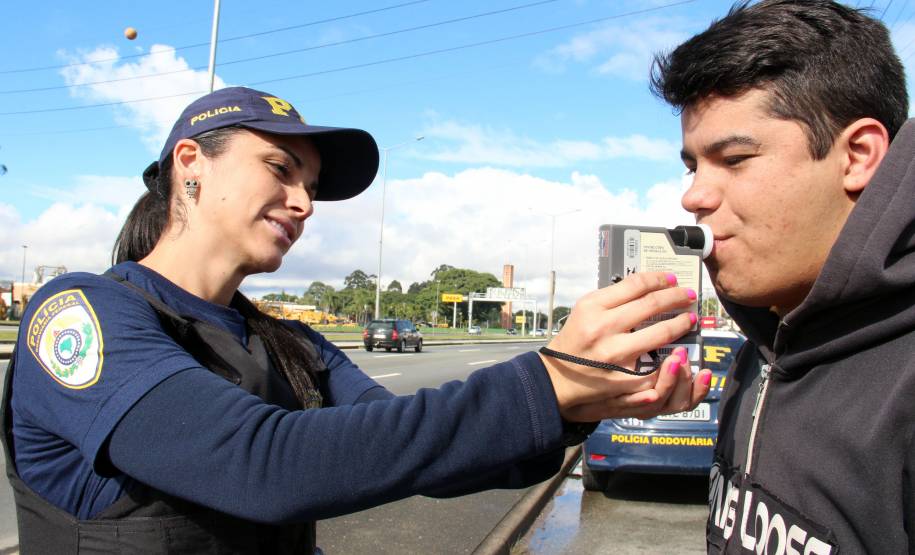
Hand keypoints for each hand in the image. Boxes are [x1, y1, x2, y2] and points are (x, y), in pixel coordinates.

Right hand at [539, 271, 711, 421]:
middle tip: (688, 295)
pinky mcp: (624, 377)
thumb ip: (612, 298)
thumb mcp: (584, 311)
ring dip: (681, 323)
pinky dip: (670, 355)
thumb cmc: (573, 342)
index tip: (671, 279)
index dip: (658, 279)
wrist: (558, 378)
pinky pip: (656, 364)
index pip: (635, 284)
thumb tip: (648, 287)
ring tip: (689, 319)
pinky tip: (678, 349)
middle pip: (651, 305)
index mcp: (592, 307)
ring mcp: (615, 354)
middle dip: (676, 297)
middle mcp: (603, 328)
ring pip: (661, 333)